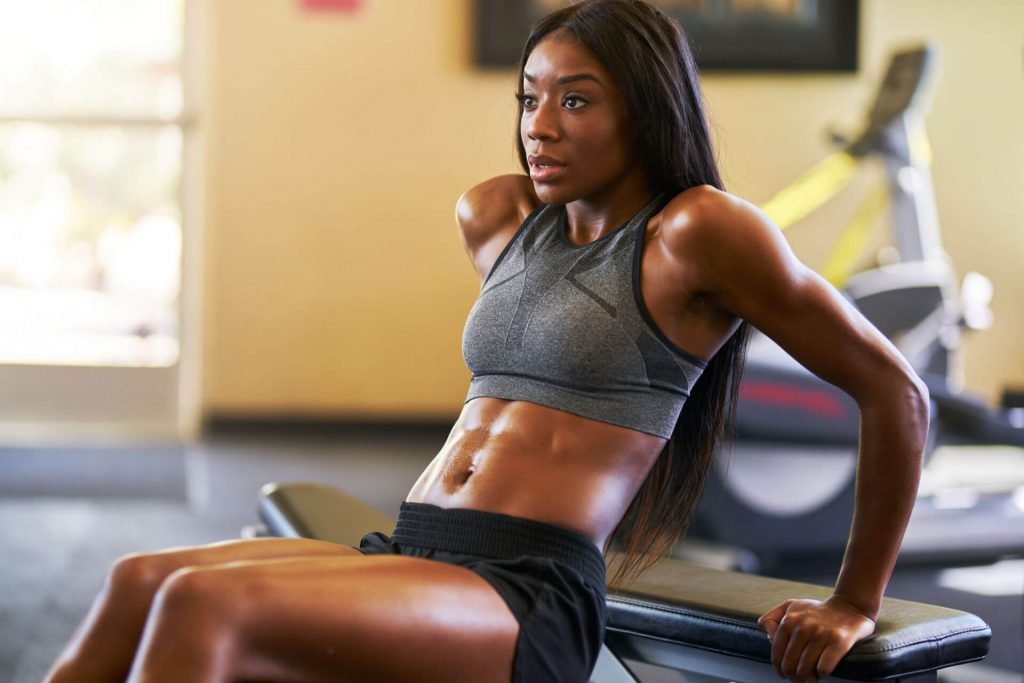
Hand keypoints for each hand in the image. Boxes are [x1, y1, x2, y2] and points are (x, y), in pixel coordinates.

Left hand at [758, 596, 875, 681]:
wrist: (850, 606)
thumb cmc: (817, 610)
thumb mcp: (791, 606)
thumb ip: (773, 619)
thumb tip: (767, 635)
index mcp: (789, 620)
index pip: (777, 654)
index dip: (779, 669)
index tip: (785, 674)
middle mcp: (803, 626)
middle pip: (789, 665)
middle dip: (793, 677)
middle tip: (799, 679)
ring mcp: (821, 633)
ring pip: (805, 670)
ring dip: (807, 679)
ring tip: (811, 677)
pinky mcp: (839, 641)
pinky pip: (823, 669)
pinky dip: (821, 675)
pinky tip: (822, 672)